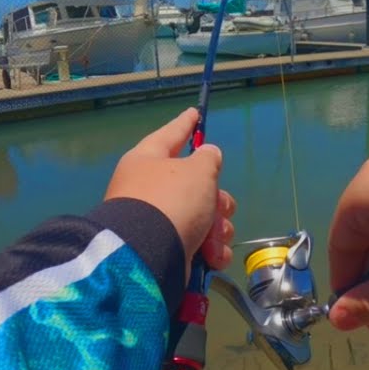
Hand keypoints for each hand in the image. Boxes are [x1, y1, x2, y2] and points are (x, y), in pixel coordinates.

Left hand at [105, 108, 236, 278]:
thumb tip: (206, 155)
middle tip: (220, 206)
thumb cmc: (171, 201)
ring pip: (203, 217)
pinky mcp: (165, 251)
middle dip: (217, 199)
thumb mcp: (197, 171)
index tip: (195, 112)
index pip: (171, 134)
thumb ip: (207, 159)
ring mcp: (156, 222)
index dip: (186, 124)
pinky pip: (199, 244)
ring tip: (214, 239)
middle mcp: (149, 189)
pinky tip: (212, 257)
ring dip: (218, 229)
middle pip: (195, 184)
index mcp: (148, 161)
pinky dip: (210, 251)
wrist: (147, 255)